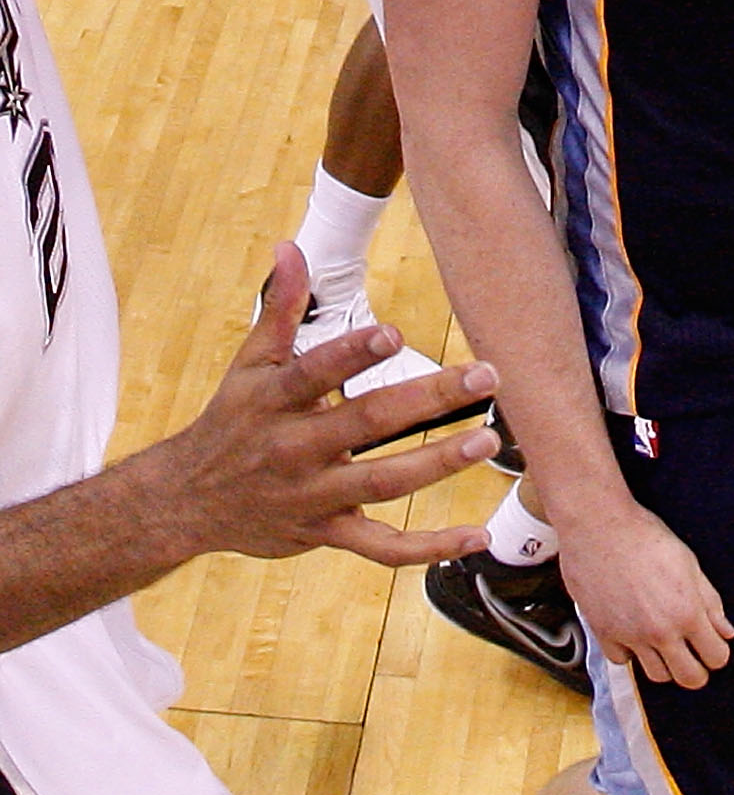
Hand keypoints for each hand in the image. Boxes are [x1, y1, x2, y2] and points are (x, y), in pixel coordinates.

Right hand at [169, 245, 499, 567]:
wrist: (187, 502)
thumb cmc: (231, 420)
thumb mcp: (248, 363)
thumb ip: (279, 307)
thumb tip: (292, 247)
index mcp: (274, 401)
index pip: (314, 374)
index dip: (352, 354)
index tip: (394, 332)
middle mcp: (294, 449)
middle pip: (367, 423)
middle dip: (429, 398)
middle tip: (484, 376)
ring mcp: (313, 497)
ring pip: (382, 484)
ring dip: (437, 464)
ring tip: (485, 440)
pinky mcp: (326, 533)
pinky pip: (381, 547)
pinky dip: (428, 547)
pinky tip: (476, 535)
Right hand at [559, 497, 733, 688]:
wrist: (598, 527)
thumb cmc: (646, 537)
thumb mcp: (689, 563)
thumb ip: (710, 602)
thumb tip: (727, 632)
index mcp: (687, 612)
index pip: (716, 657)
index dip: (719, 652)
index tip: (713, 644)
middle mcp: (660, 632)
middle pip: (689, 679)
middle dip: (697, 670)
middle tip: (693, 654)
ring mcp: (630, 636)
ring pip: (657, 676)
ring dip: (665, 663)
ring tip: (664, 640)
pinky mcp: (603, 634)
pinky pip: (622, 661)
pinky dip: (630, 652)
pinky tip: (633, 631)